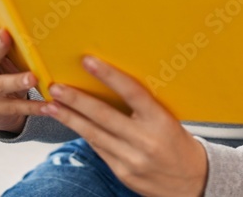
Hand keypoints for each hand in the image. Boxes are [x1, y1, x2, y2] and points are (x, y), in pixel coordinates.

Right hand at [0, 0, 47, 133]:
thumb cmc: (4, 71)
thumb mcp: (0, 54)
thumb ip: (6, 37)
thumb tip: (28, 3)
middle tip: (7, 35)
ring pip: (1, 85)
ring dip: (17, 80)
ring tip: (33, 77)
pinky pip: (17, 108)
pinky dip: (34, 107)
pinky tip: (49, 106)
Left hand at [40, 55, 207, 196]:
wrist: (192, 181)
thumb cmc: (177, 142)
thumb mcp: (166, 119)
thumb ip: (142, 106)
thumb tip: (111, 83)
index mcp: (160, 120)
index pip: (131, 92)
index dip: (108, 75)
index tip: (87, 61)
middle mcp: (144, 140)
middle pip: (103, 116)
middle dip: (76, 100)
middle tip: (56, 87)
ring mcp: (131, 158)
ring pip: (93, 134)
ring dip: (69, 118)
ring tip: (51, 105)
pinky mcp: (122, 172)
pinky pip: (98, 148)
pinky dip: (83, 134)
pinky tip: (69, 122)